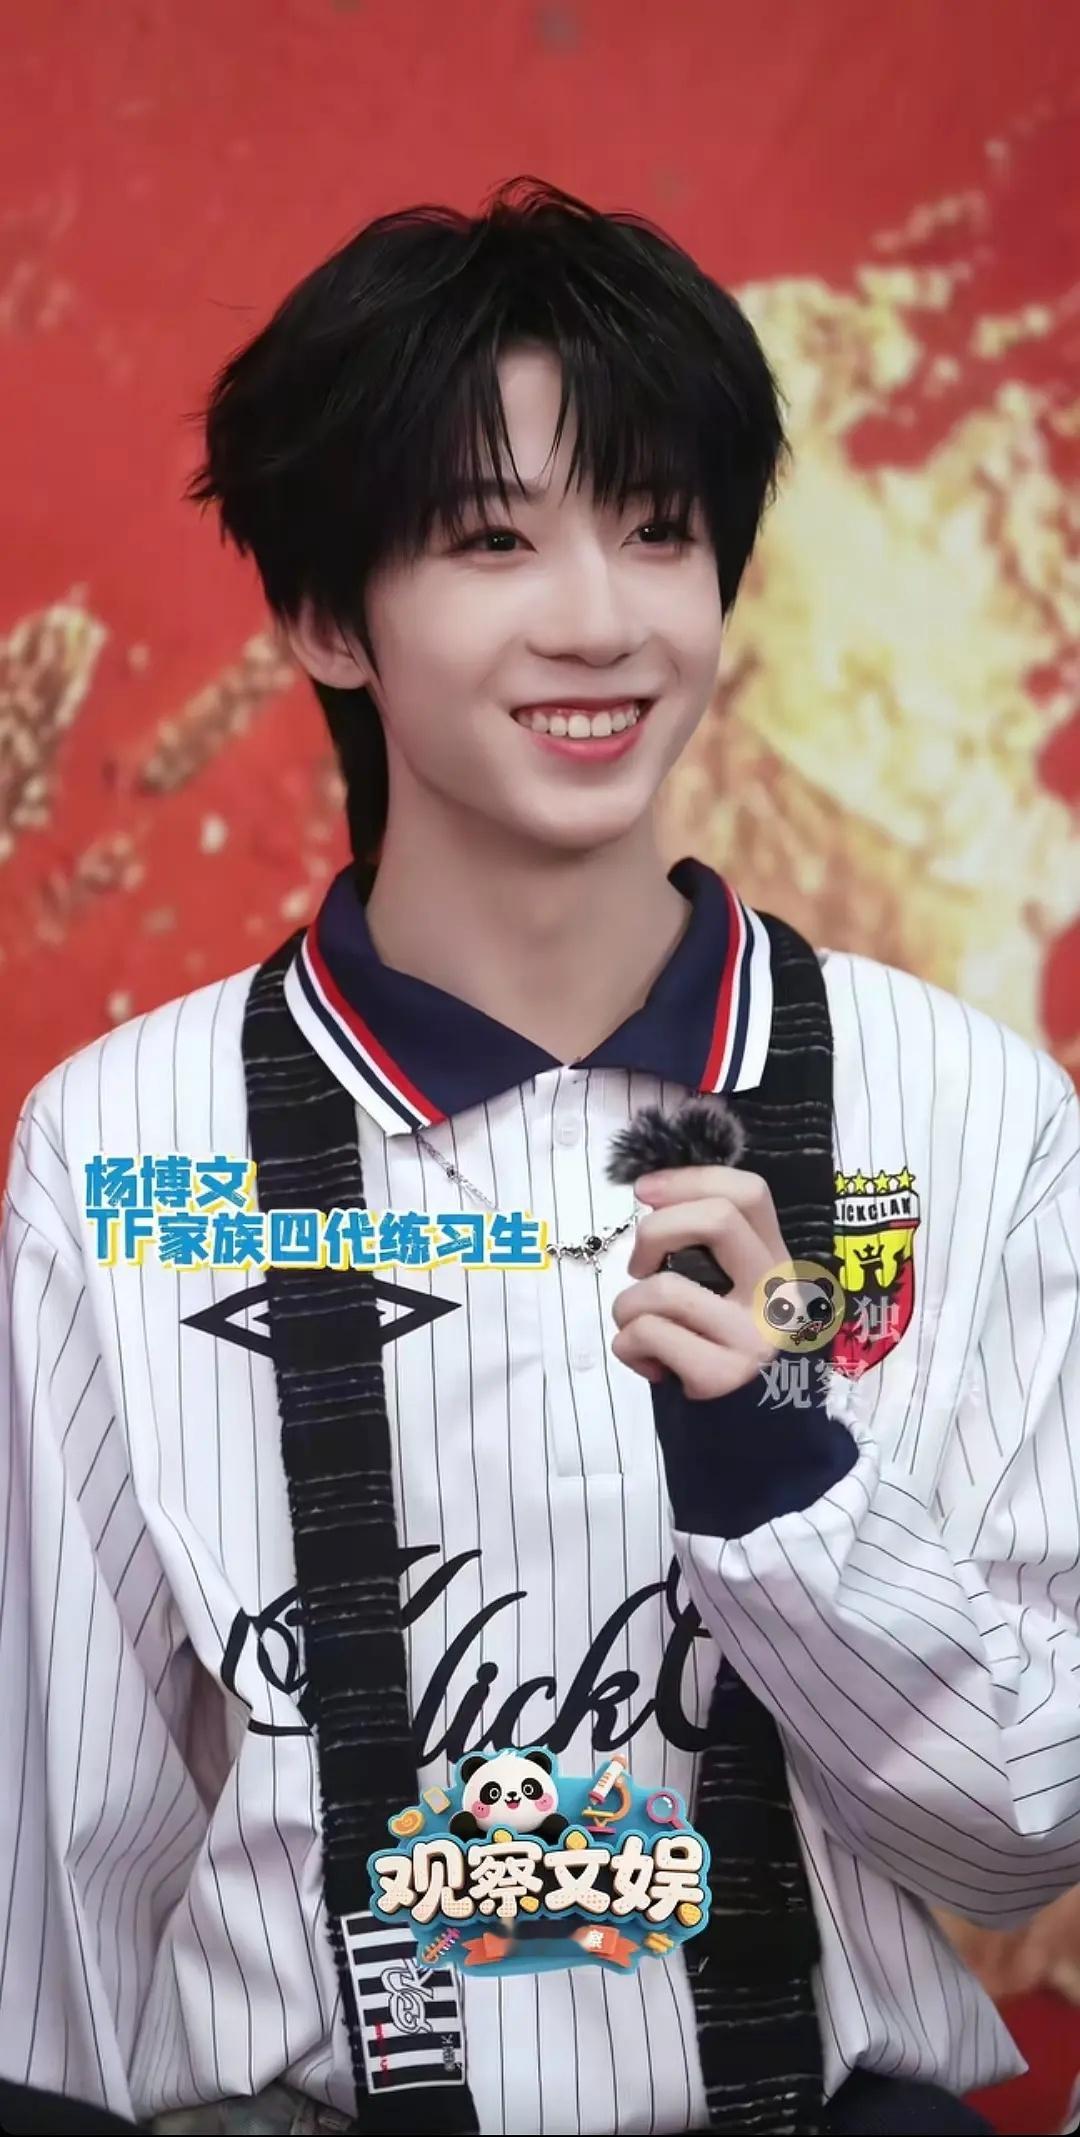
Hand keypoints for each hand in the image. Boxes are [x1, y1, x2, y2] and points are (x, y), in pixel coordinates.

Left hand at [610, 1165, 788, 1398]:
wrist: (760, 1444)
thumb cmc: (728, 1356)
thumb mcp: (739, 1298)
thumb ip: (713, 1255)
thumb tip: (655, 1200)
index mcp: (778, 1265)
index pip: (749, 1193)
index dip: (690, 1179)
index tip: (644, 1191)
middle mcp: (776, 1295)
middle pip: (716, 1219)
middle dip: (653, 1232)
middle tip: (638, 1267)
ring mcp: (754, 1336)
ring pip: (663, 1289)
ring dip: (626, 1306)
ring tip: (639, 1330)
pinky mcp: (723, 1375)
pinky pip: (647, 1334)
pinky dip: (627, 1347)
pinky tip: (649, 1365)